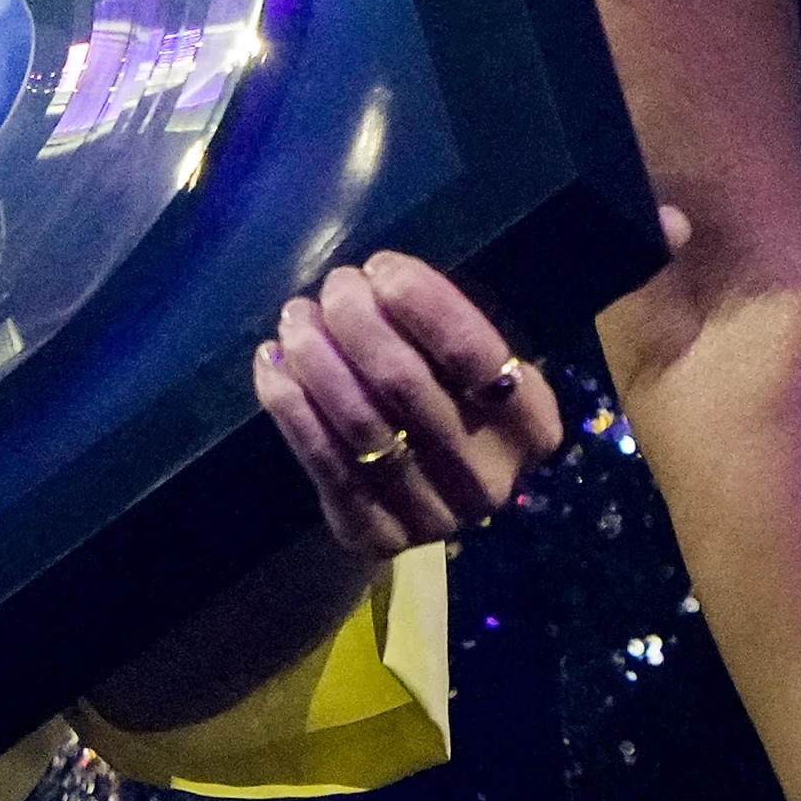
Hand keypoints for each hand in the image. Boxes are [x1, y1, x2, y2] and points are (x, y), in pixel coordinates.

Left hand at [251, 249, 570, 555]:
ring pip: (360, 420)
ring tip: (295, 318)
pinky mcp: (378, 533)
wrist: (412, 500)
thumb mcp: (464, 369)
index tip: (379, 266)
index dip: (418, 299)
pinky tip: (270, 362)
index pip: (471, 351)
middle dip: (356, 320)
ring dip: (315, 357)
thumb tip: (373, 279)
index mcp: (530, 425)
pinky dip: (289, 403)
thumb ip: (436, 328)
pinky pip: (324, 460)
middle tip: (332, 287)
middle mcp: (490, 477)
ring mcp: (434, 514)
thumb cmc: (443, 406)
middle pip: (405, 382)